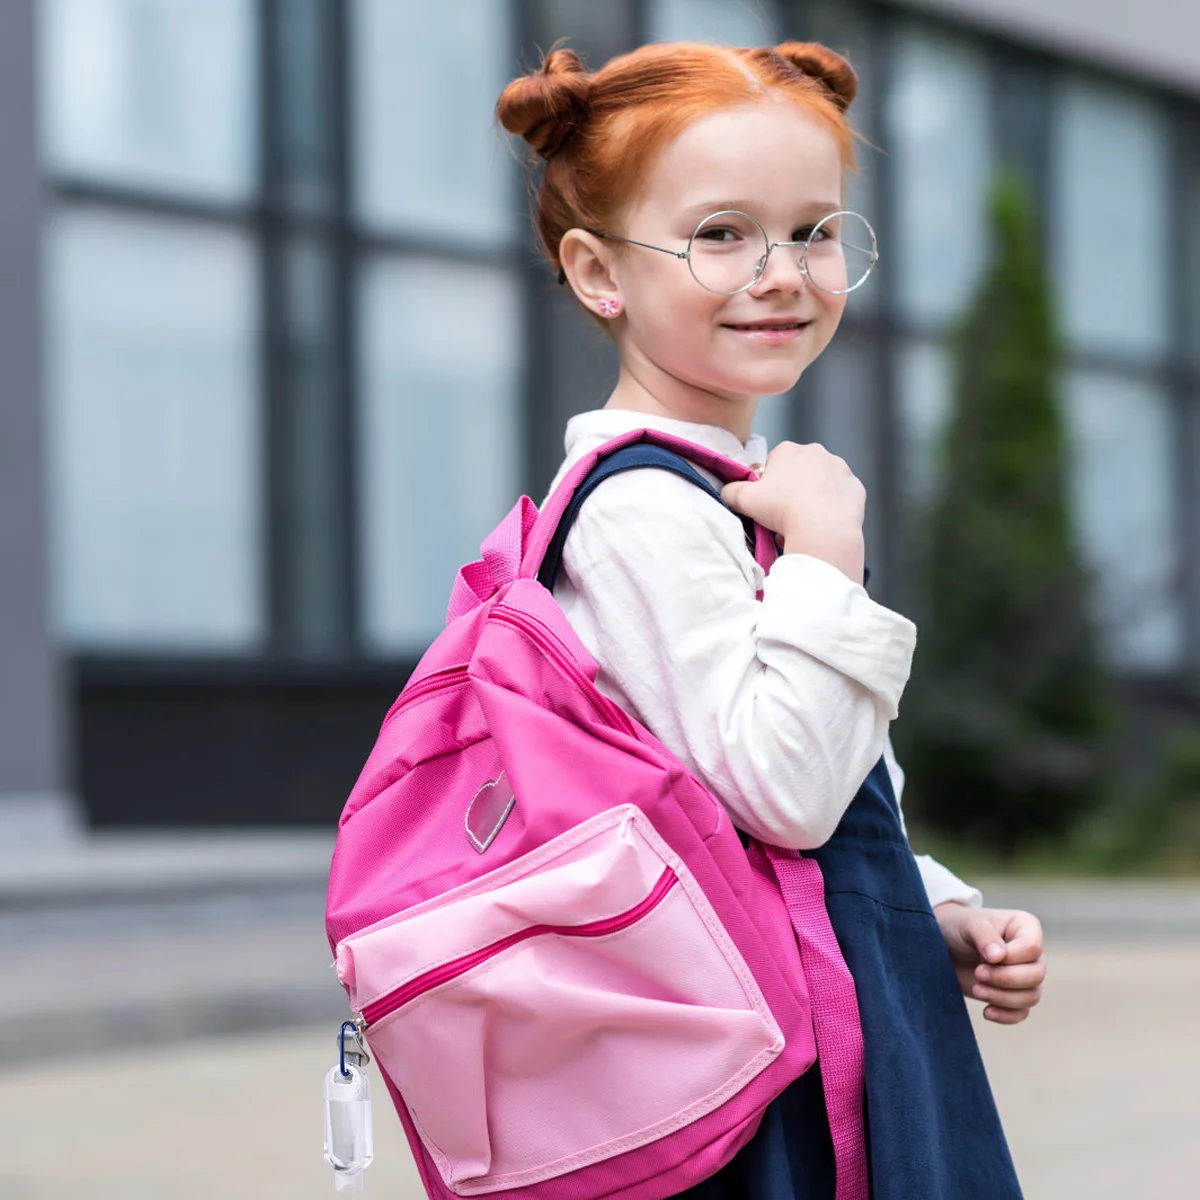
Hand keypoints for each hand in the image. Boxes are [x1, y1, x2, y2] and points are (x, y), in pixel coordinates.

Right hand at [721, 442, 865, 583]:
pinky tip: (824, 524)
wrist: (822, 529)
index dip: (769, 485)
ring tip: (804, 523)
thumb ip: (731, 491)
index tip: (769, 502)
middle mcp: (816, 452)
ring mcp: (840, 468)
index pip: (774, 463)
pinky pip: (840, 498)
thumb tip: (727, 492)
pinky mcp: (856, 487)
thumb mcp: (743, 499)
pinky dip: (833, 508)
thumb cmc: (780, 510)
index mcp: (788, 450)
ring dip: (813, 499)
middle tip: (785, 514)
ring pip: (821, 484)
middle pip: (799, 472)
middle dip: (792, 490)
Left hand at [933, 903, 1045, 1024]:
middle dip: (1005, 979)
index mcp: (1026, 927)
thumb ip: (984, 936)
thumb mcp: (969, 925)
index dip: (1011, 957)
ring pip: (1031, 996)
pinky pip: (1022, 1012)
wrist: (944, 945)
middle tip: (978, 974)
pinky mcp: (1013, 995)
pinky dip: (1006, 1015)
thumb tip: (998, 957)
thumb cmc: (959, 927)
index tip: (986, 958)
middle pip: (1036, 975)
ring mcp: (1024, 975)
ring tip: (977, 989)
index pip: (1033, 948)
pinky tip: (987, 1011)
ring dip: (1003, 998)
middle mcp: (1031, 953)